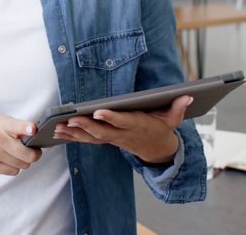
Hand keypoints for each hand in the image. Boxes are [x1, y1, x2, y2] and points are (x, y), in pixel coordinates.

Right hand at [0, 111, 42, 175]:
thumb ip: (13, 126)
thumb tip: (32, 134)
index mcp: (0, 124)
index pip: (17, 126)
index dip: (28, 128)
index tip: (33, 129)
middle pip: (27, 154)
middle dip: (35, 153)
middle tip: (34, 150)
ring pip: (22, 165)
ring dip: (24, 161)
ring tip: (19, 154)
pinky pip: (11, 171)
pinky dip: (14, 167)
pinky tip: (9, 159)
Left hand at [52, 95, 192, 164]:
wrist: (157, 149)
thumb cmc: (162, 128)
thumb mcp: (172, 120)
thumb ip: (178, 108)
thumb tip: (188, 96)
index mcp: (137, 126)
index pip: (123, 121)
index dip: (111, 118)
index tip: (98, 111)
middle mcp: (122, 135)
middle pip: (102, 132)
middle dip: (85, 126)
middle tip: (70, 119)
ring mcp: (112, 140)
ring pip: (91, 138)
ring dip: (74, 134)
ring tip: (57, 128)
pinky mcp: (105, 140)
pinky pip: (87, 140)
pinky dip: (72, 137)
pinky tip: (58, 132)